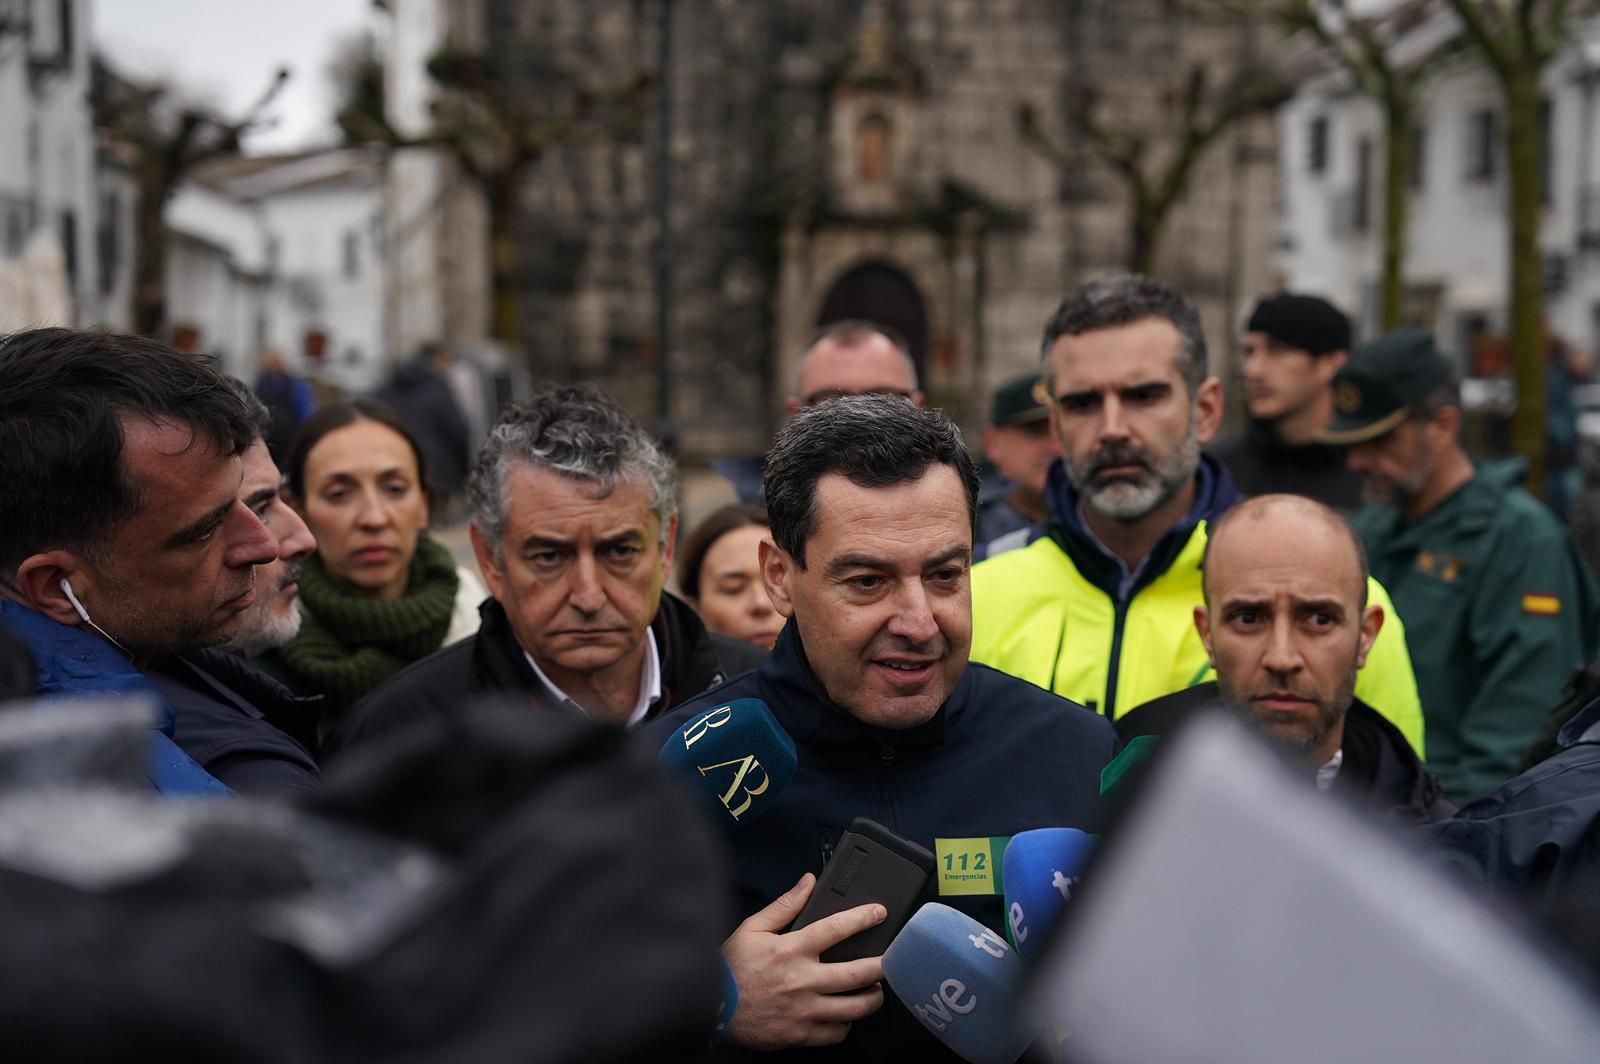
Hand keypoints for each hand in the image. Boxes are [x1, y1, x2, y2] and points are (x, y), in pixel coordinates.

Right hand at [722, 872, 888, 1049]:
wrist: (712, 1007)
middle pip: (857, 974)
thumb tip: (808, 882)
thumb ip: (785, 904)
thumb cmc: (731, 967)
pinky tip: (845, 1014)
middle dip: (883, 965)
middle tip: (894, 959)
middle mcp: (803, 980)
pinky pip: (837, 1033)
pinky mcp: (801, 1034)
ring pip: (854, 1008)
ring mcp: (804, 1010)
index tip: (880, 913)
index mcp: (791, 950)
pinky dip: (846, 1024)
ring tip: (875, 989)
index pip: (836, 929)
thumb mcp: (753, 928)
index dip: (862, 919)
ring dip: (872, 997)